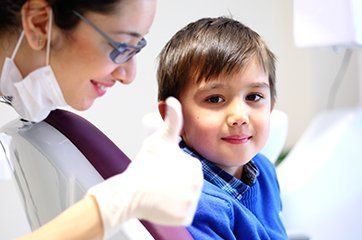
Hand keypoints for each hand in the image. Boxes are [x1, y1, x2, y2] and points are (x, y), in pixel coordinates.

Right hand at [88, 97, 202, 236]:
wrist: (129, 193)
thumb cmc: (143, 167)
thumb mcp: (158, 139)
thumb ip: (171, 120)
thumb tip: (174, 100)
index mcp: (194, 166)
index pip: (188, 168)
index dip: (173, 169)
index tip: (161, 171)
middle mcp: (197, 184)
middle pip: (188, 184)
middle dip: (175, 183)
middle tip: (159, 182)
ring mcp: (191, 202)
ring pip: (185, 198)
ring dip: (174, 196)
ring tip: (159, 191)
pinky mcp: (184, 217)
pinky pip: (182, 213)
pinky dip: (173, 211)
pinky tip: (161, 203)